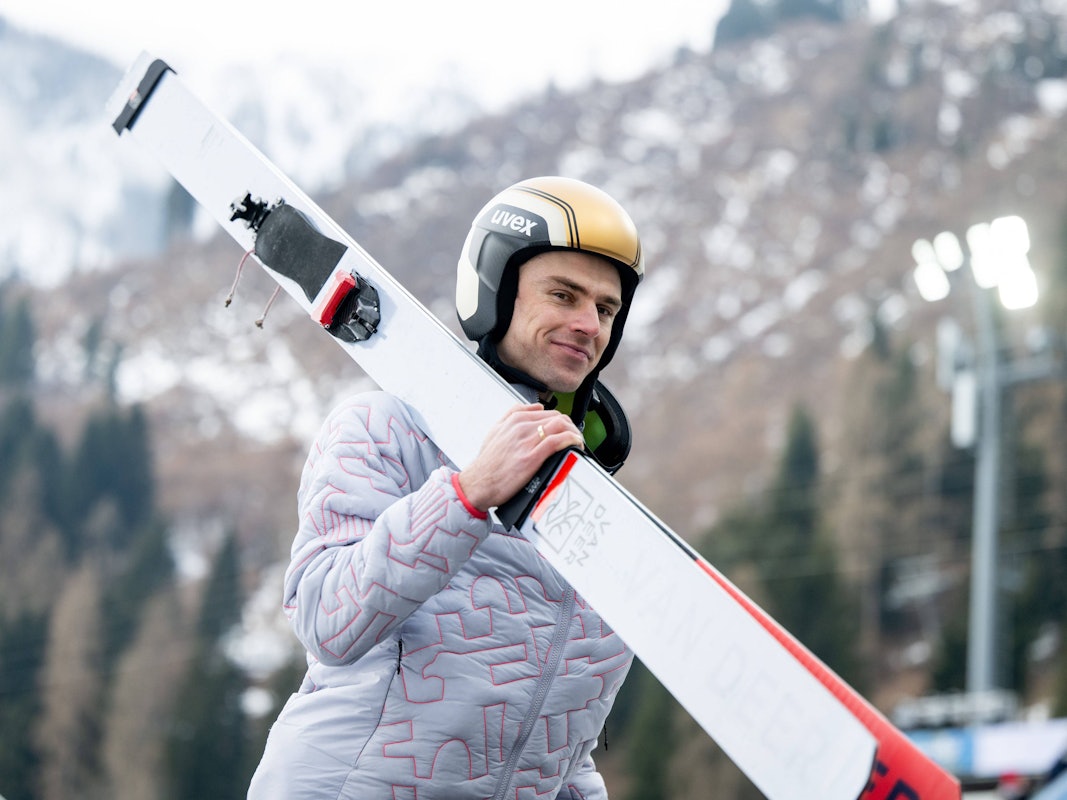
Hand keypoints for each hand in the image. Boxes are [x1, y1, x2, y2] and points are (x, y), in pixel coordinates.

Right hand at [458, 404, 583, 511]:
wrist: (477, 483)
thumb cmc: (487, 463)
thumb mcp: (496, 431)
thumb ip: (513, 415)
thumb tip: (535, 407)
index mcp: (514, 420)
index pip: (548, 412)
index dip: (562, 421)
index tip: (566, 430)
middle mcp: (521, 427)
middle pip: (557, 418)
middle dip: (571, 427)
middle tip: (575, 437)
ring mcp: (526, 441)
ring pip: (560, 426)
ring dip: (575, 433)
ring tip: (578, 442)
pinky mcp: (531, 457)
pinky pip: (557, 441)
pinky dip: (571, 440)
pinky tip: (575, 445)